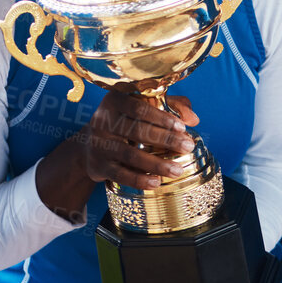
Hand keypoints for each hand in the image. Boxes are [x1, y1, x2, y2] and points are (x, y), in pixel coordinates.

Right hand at [76, 93, 199, 188]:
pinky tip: (157, 182)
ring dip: (157, 164)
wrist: (88, 146)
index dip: (162, 117)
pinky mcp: (98, 165)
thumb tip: (193, 118)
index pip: (139, 106)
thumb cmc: (124, 122)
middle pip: (137, 130)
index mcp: (114, 100)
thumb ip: (170, 106)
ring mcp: (98, 144)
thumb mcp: (142, 107)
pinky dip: (140, 180)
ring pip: (130, 155)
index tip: (182, 127)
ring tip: (177, 169)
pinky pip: (121, 174)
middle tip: (188, 146)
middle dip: (166, 139)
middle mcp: (102, 120)